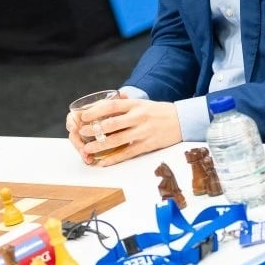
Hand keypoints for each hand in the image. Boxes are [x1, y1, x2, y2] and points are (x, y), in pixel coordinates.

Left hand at [66, 97, 180, 165]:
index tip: (83, 116)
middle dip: (94, 130)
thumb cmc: (159, 111)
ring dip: (100, 145)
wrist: (183, 120)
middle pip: (112, 124)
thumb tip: (101, 104)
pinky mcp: (148, 144)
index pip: (111, 106)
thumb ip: (124, 104)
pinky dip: (114, 158)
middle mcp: (138, 117)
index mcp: (135, 104)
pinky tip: (104, 162)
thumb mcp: (142, 103)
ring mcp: (143, 131)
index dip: (95, 111)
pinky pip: (128, 152)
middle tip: (82, 133)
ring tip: (88, 148)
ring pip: (118, 140)